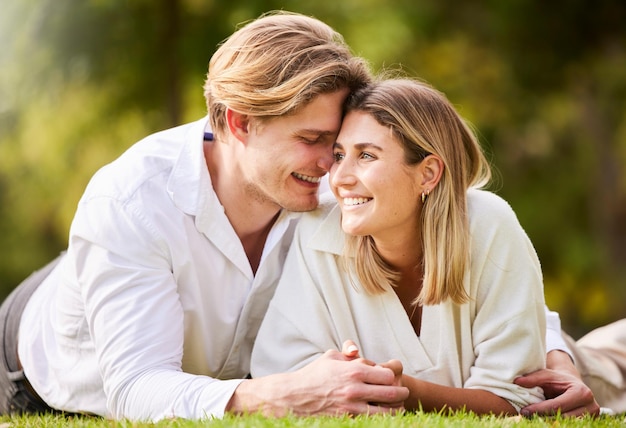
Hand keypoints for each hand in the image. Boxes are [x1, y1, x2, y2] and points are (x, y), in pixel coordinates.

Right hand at [230, 347, 408, 416]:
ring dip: (396, 408)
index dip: (392, 375)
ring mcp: (352, 406)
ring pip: (387, 411)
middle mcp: (355, 388)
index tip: (391, 377)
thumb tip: (358, 351)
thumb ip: (348, 353)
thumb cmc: (313, 375)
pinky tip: (384, 416)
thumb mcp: (331, 357)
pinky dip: (382, 419)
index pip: (388, 374)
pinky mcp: (348, 418)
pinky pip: (373, 421)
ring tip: (399, 407)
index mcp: (354, 370)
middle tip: (404, 392)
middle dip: (401, 392)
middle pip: (392, 392)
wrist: (294, 397)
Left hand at [515, 353, 599, 417]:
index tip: (523, 411)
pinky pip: (570, 425)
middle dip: (543, 417)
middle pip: (563, 417)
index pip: (557, 406)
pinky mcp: (589, 422)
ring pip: (566, 424)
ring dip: (549, 422)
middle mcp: (591, 406)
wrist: (574, 384)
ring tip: (533, 418)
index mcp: (582, 392)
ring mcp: (592, 417)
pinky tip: (543, 420)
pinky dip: (555, 423)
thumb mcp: (547, 375)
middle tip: (525, 416)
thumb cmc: (559, 380)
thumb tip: (517, 382)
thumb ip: (533, 378)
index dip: (539, 409)